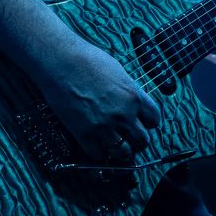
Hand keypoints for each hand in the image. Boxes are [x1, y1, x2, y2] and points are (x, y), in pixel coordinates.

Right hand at [35, 39, 161, 164]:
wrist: (61, 61)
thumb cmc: (87, 60)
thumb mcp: (118, 72)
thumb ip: (128, 90)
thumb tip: (132, 101)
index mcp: (133, 96)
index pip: (154, 119)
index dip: (149, 122)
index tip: (143, 123)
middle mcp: (122, 114)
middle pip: (142, 140)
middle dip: (138, 140)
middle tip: (132, 139)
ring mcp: (104, 126)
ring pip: (123, 153)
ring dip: (122, 152)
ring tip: (118, 149)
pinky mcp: (84, 134)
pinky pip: (98, 155)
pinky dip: (100, 154)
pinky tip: (98, 148)